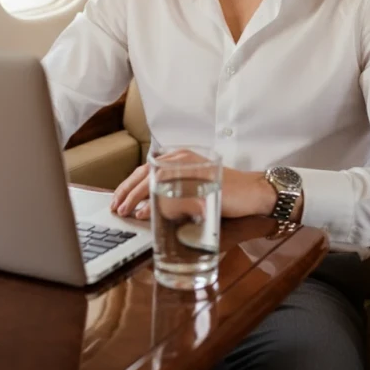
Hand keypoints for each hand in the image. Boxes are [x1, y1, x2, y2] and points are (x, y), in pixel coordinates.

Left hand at [110, 150, 277, 220]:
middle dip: (127, 191)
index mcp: (179, 157)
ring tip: (127, 211)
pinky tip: (146, 212)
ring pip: (155, 180)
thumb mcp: (193, 188)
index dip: (128, 185)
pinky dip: (155, 203)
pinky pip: (171, 192)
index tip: (117, 200)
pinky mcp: (198, 181)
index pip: (145, 169)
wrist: (253, 192)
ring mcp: (190, 168)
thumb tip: (143, 208)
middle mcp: (182, 158)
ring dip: (137, 197)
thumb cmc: (224, 191)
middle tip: (117, 208)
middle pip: (145, 172)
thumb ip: (172, 191)